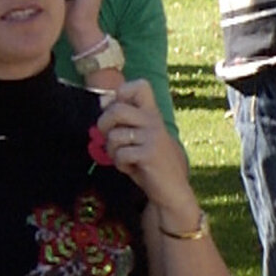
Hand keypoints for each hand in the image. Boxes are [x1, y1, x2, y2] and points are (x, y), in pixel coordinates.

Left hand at [88, 80, 196, 214]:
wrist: (172, 190)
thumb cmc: (150, 163)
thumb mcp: (139, 137)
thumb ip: (124, 119)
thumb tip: (103, 100)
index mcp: (152, 114)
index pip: (140, 85)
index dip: (121, 93)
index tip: (116, 110)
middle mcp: (154, 121)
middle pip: (117, 109)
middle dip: (104, 125)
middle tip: (109, 138)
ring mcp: (153, 137)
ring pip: (114, 135)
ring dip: (112, 151)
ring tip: (125, 158)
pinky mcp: (150, 154)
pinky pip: (121, 154)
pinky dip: (121, 164)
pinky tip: (133, 168)